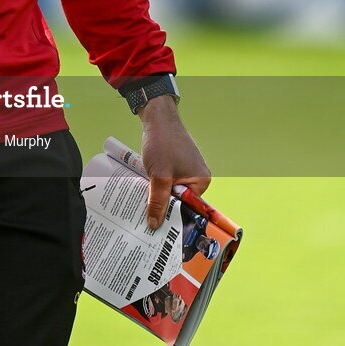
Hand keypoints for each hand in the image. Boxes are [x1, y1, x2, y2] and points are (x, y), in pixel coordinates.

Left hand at [138, 96, 210, 229]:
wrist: (156, 116)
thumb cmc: (162, 141)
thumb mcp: (159, 175)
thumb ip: (157, 200)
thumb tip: (155, 225)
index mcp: (201, 181)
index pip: (189, 208)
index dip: (174, 218)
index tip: (158, 230)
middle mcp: (197, 176)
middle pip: (180, 201)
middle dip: (164, 208)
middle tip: (147, 221)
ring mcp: (187, 169)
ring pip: (171, 191)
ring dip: (158, 196)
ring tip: (143, 207)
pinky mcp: (176, 163)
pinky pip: (167, 181)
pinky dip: (157, 185)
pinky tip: (144, 190)